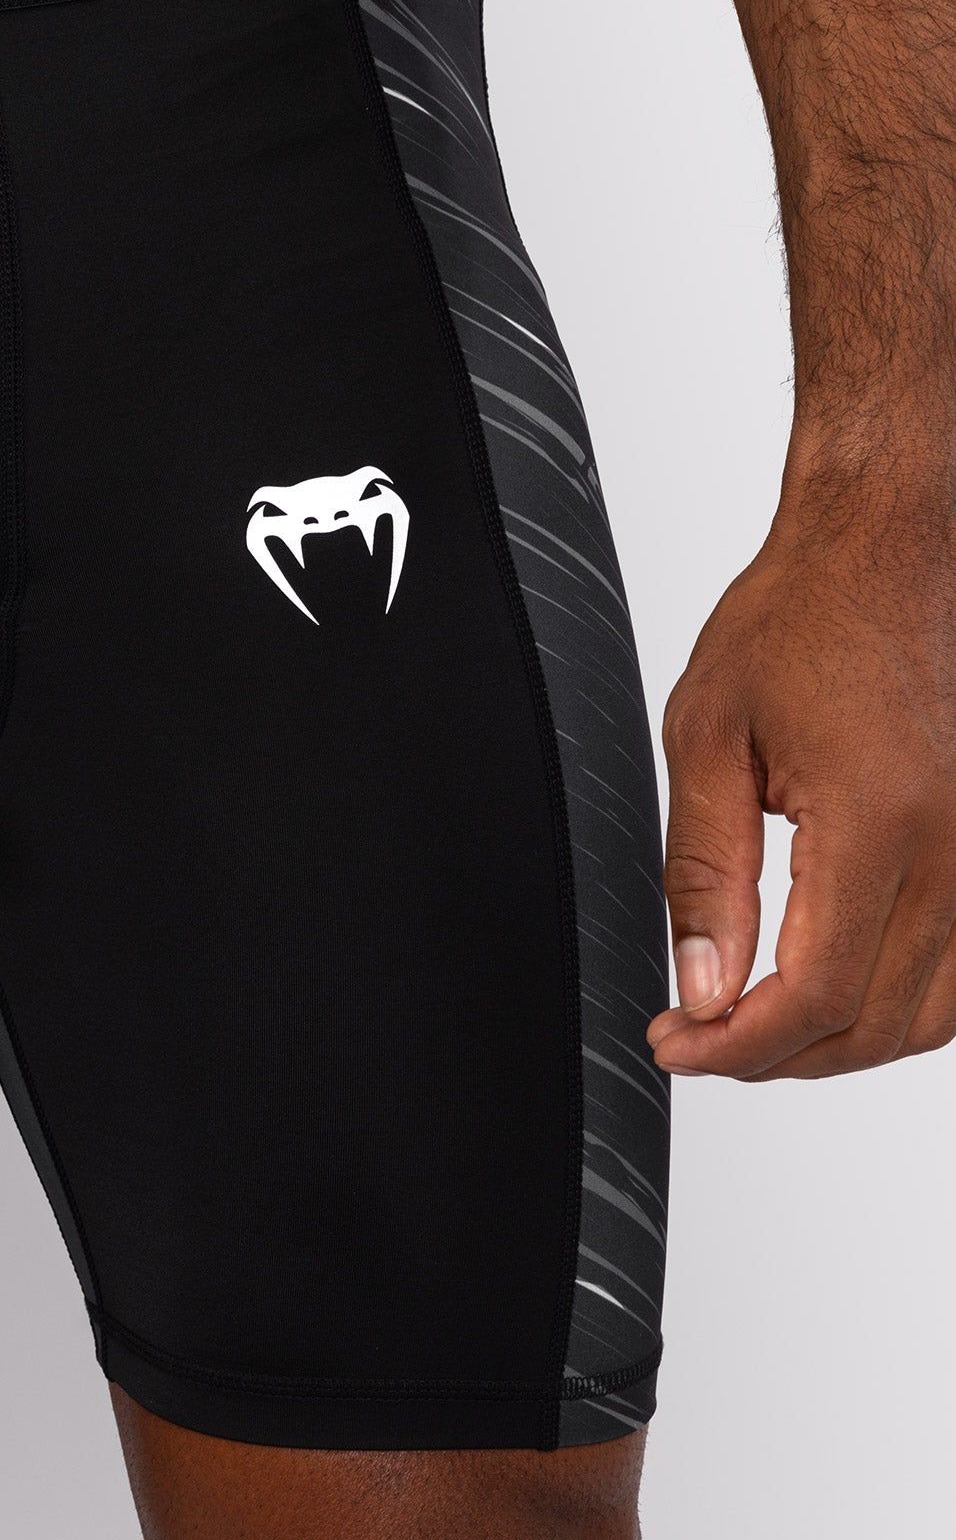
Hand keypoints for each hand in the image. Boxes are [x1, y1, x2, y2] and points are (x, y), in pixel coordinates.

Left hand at [649, 481, 955, 1078]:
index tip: (677, 1043)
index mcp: (879, 821)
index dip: (739, 1045)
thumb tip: (702, 986)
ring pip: (933, 1015)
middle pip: (878, 1023)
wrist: (890, 550)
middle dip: (778, 1056)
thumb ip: (706, 875)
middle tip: (697, 1040)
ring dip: (842, 1044)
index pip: (820, 995)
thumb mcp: (709, 737)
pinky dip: (902, 1006)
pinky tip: (838, 996)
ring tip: (755, 1029)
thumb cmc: (800, 620)